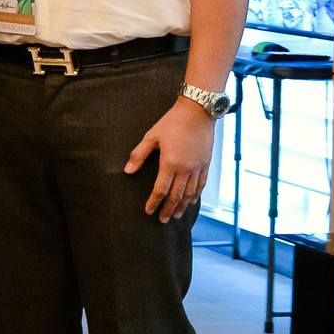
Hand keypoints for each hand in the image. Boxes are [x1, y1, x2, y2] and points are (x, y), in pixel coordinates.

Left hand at [125, 98, 215, 221]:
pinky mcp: (206, 164)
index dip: (154, 202)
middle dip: (168, 209)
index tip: (148, 211)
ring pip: (190, 193)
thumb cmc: (172, 123)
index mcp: (170, 163)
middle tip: (162, 220)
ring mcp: (198, 167)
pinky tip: (192, 201)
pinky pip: (201, 184)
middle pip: (176, 196)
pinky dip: (196, 195)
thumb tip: (127, 171)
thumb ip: (139, 155)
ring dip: (183, 206)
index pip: (160, 190)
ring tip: (177, 215)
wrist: (197, 112)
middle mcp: (186, 169)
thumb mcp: (151, 137)